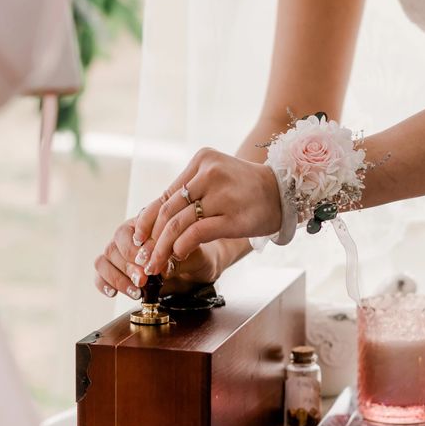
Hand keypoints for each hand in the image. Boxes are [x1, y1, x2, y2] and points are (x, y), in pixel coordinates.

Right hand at [94, 218, 225, 297]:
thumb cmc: (198, 256)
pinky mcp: (118, 272)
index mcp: (144, 224)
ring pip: (103, 261)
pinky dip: (104, 284)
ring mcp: (121, 254)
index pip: (126, 233)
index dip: (133, 250)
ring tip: (136, 291)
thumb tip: (159, 269)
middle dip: (127, 267)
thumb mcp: (194, 256)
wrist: (201, 268)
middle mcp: (129, 237)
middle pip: (113, 247)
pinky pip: (101, 275)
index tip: (146, 265)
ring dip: (117, 278)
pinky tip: (114, 293)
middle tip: (143, 281)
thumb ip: (177, 260)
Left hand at [133, 148, 281, 274]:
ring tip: (156, 264)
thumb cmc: (244, 190)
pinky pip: (197, 233)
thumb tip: (151, 222)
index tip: (138, 239)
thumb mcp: (214, 181)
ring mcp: (223, 194)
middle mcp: (210, 173)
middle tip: (144, 259)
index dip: (148, 220)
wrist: (286, 192)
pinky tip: (177, 256)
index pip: (166, 194)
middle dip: (152, 238)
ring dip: (163, 247)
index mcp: (202, 161)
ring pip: (179, 223)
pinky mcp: (234, 216)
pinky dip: (182, 246)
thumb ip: (187, 195)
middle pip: (168, 210)